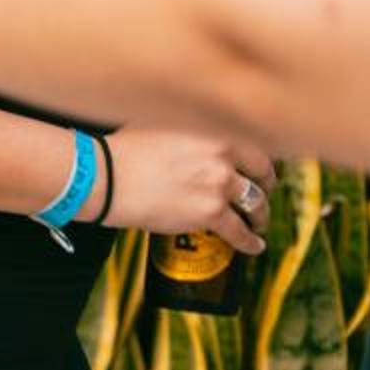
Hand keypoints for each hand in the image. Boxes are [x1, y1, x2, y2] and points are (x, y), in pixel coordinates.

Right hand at [103, 128, 271, 254]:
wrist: (103, 176)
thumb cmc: (123, 151)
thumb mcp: (160, 124)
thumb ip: (190, 131)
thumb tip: (199, 140)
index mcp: (213, 130)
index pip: (255, 147)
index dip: (259, 163)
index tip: (258, 171)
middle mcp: (223, 154)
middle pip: (263, 175)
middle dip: (265, 188)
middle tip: (261, 195)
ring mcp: (219, 183)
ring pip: (256, 205)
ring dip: (260, 216)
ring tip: (257, 223)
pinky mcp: (211, 212)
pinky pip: (240, 231)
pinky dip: (250, 241)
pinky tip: (254, 244)